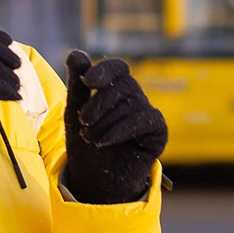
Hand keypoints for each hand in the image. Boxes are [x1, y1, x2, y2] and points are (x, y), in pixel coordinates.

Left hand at [62, 51, 166, 204]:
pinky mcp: (158, 132)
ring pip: (133, 103)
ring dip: (105, 122)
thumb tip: (76, 53)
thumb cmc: (85, 142)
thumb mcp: (75, 111)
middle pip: (124, 85)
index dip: (105, 70)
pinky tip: (104, 141)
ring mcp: (147, 114)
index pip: (118, 67)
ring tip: (90, 138)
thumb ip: (77, 83)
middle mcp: (134, 97)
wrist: (93, 180)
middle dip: (99, 103)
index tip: (87, 82)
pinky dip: (122, 129)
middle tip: (83, 121)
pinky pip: (147, 119)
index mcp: (115, 88)